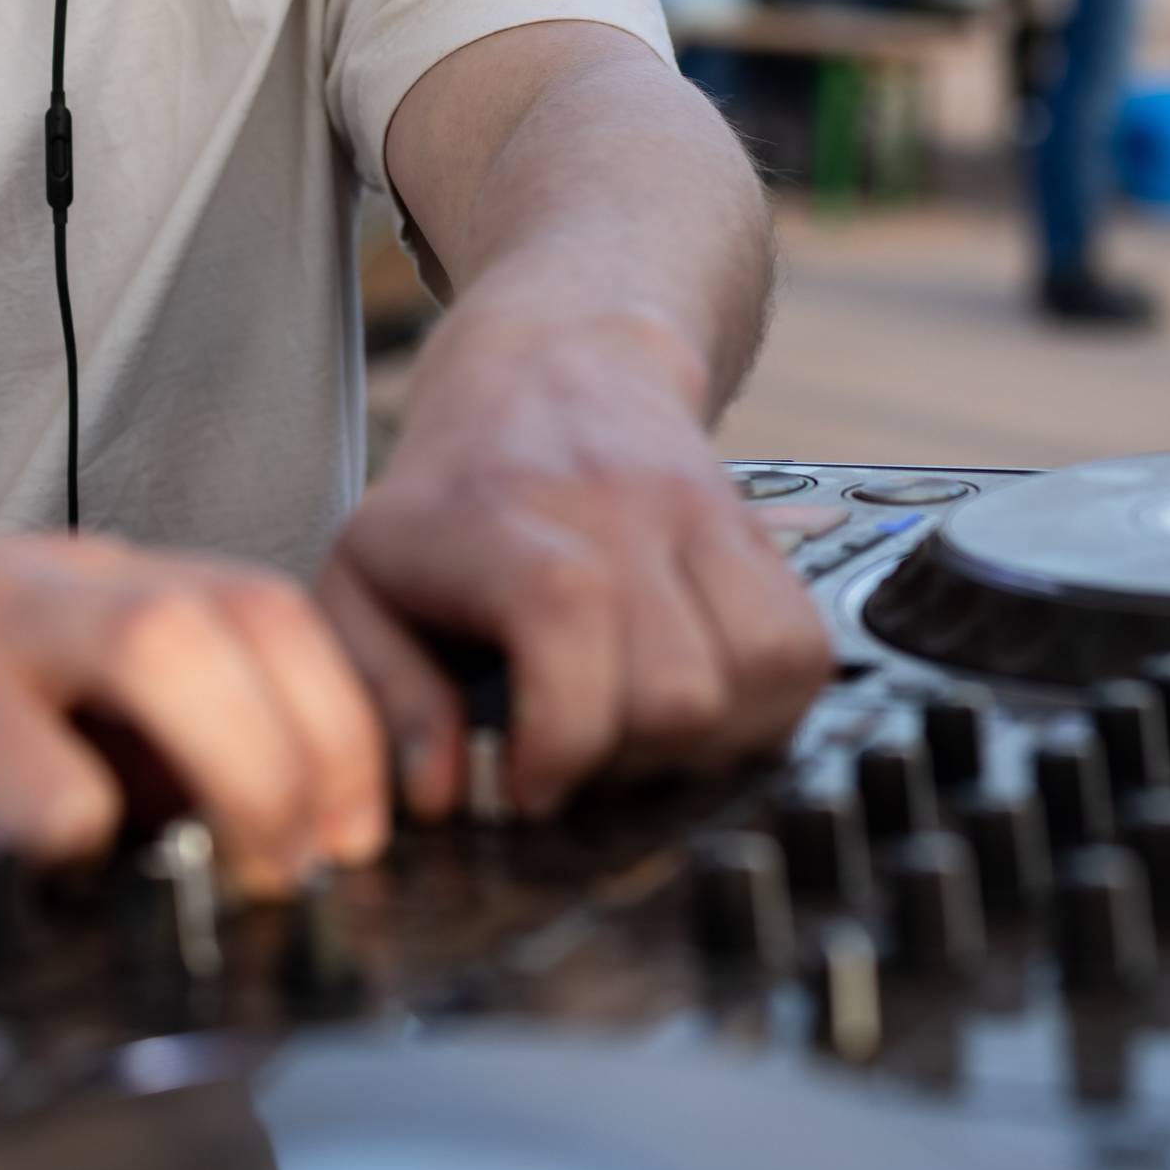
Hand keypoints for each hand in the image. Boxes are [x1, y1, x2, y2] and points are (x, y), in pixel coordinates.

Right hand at [0, 533, 385, 908]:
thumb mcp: (51, 653)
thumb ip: (163, 715)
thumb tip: (296, 825)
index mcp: (93, 577)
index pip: (263, 608)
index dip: (338, 726)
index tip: (355, 834)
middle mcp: (14, 601)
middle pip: (180, 653)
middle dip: (260, 783)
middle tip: (267, 880)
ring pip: (55, 790)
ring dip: (94, 866)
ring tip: (67, 881)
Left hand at [322, 310, 833, 819]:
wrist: (557, 373)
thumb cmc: (453, 500)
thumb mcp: (362, 584)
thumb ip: (385, 699)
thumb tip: (439, 795)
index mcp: (510, 528)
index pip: (570, 622)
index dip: (559, 740)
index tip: (529, 786)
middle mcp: (623, 515)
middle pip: (680, 688)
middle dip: (634, 762)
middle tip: (588, 758)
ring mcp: (705, 521)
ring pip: (763, 669)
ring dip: (712, 739)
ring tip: (649, 738)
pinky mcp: (762, 539)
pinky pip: (807, 646)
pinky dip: (769, 704)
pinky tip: (706, 710)